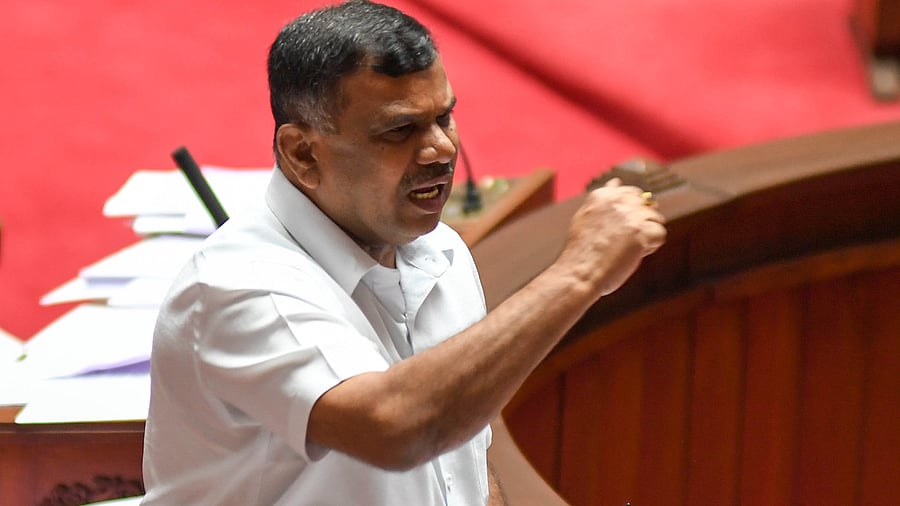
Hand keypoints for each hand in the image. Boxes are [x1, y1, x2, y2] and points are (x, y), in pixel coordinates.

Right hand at [557, 178, 666, 295]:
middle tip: (625, 241)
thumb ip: (603, 198)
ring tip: (625, 248)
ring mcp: (631, 215)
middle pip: (646, 203)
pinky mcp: (642, 231)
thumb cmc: (581, 252)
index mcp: (602, 195)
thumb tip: (615, 181)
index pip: (631, 193)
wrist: (578, 273)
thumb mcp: (586, 216)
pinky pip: (660, 234)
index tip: (620, 228)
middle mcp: (618, 200)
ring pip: (655, 219)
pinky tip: (632, 254)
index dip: (630, 213)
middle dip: (641, 220)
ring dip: (646, 235)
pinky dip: (651, 247)